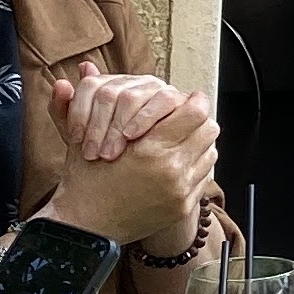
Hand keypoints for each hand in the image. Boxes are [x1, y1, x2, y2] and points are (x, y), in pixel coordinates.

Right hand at [45, 87, 216, 249]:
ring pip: (210, 152)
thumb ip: (89, 101)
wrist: (86, 228)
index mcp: (149, 149)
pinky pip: (204, 176)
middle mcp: (171, 170)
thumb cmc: (83, 181)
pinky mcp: (183, 206)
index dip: (192, 101)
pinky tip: (178, 162)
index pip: (194, 112)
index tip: (186, 99)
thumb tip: (85, 64)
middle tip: (186, 117)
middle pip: (208, 129)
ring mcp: (180, 191)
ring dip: (199, 142)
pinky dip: (195, 165)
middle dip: (198, 120)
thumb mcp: (86, 138)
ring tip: (182, 139)